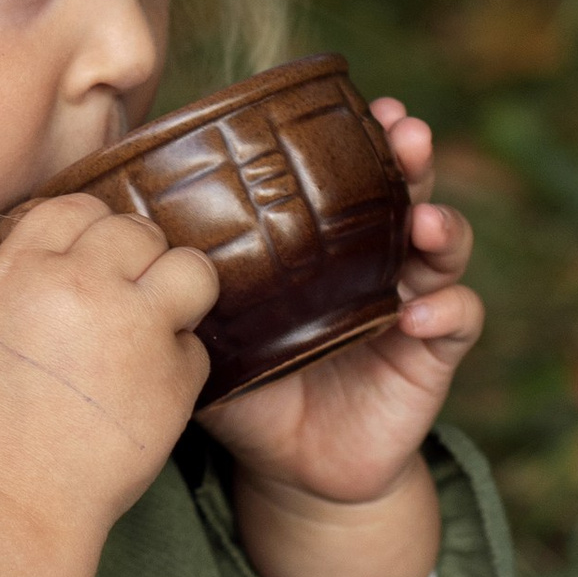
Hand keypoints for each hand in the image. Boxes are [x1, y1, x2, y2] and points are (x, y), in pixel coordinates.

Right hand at [0, 195, 218, 576]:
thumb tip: (53, 260)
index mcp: (24, 269)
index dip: (87, 229)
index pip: (75, 206)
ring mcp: (136, 329)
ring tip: (159, 322)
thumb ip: (17, 281)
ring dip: (179, 289)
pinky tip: (151, 386)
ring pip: (191, 269)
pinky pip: (198, 345)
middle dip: (134, 259)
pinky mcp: (175, 379)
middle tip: (125, 298)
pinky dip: (181, 360)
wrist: (4, 504)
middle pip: (136, 231)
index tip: (89, 258)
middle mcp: (84, 285)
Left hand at [200, 100, 482, 576]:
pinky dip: (446, 310)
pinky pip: (455, 322)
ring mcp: (410, 304)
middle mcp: (375, 263)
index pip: (351, 179)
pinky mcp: (431, 356)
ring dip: (441, 225)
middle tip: (408, 134)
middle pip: (405, 194)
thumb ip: (185, 295)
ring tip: (424, 222)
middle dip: (411, 159)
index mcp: (327, 246)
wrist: (295, 470)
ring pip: (443, 248)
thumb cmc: (253, 390)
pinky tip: (419, 314)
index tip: (367, 106)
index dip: (363, 141)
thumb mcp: (214, 337)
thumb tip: (122, 243)